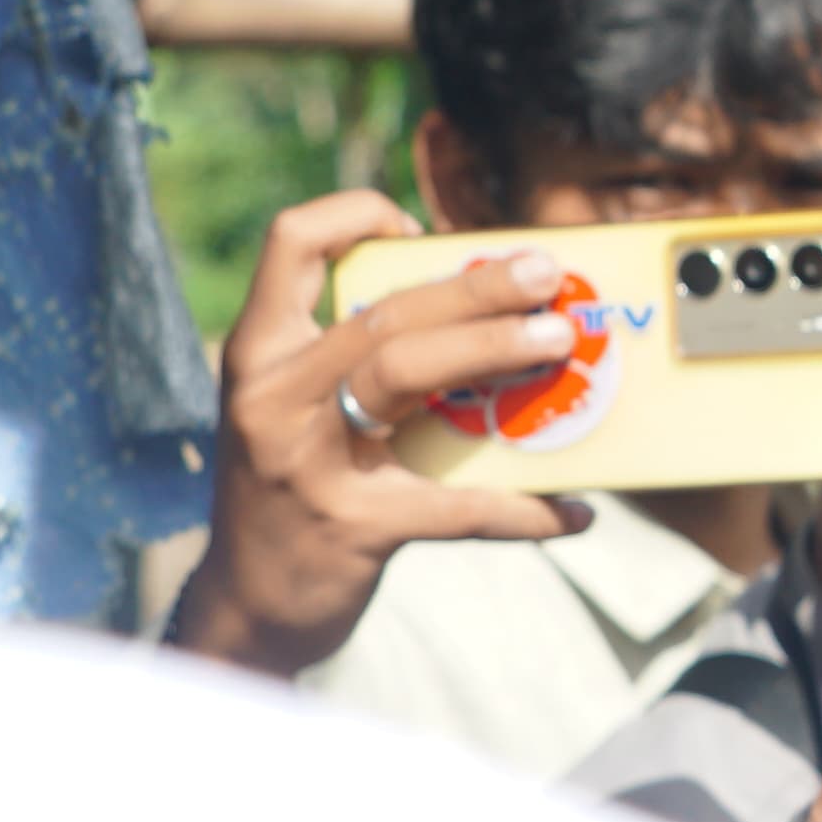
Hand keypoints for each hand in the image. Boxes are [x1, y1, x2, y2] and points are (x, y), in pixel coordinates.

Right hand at [164, 193, 594, 678]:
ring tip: (562, 343)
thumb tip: (479, 306)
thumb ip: (355, 357)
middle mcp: (273, 396)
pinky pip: (457, 506)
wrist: (246, 607)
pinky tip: (575, 510)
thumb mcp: (294, 408)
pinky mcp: (354, 529)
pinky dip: (524, 509)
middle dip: (475, 288)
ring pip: (407, 376)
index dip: (356, 214)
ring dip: (494, 351)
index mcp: (260, 352)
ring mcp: (308, 462)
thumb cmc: (291, 489)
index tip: (420, 226)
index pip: (290, 244)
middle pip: (382, 314)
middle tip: (545, 277)